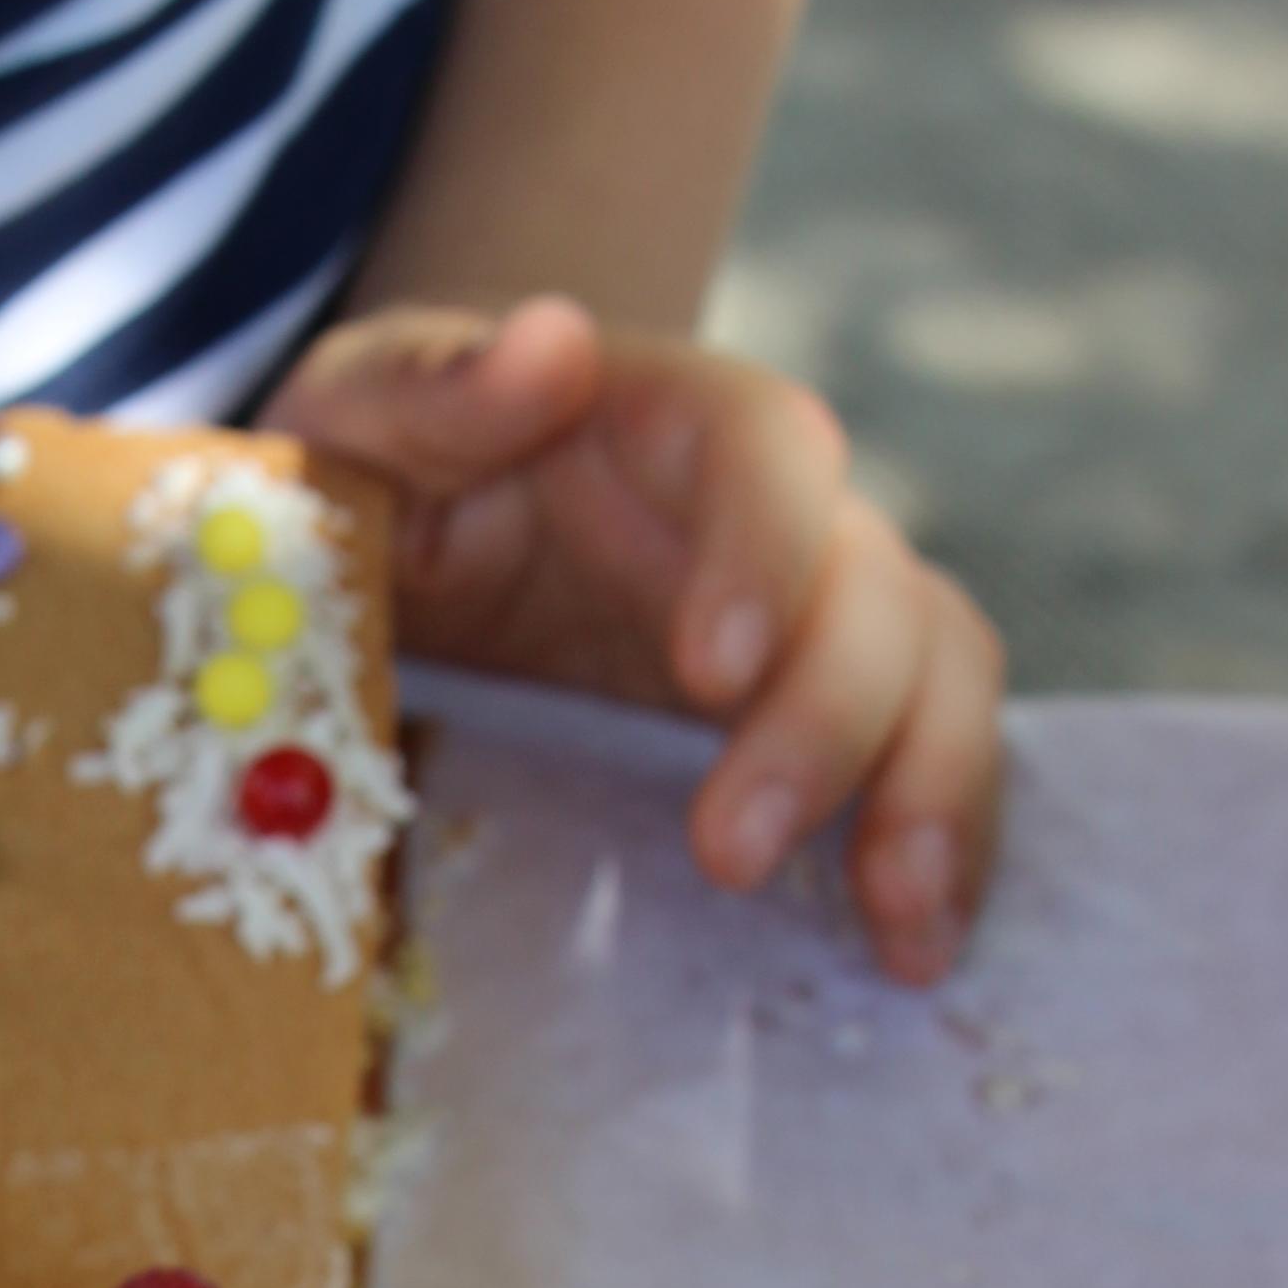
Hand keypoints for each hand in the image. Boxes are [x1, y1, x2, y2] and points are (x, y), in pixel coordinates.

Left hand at [269, 294, 1002, 987]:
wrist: (400, 524)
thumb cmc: (375, 459)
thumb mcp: (354, 411)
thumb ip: (433, 387)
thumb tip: (547, 343)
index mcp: (661, 414)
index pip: (764, 446)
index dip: (763, 552)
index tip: (711, 668)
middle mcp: (766, 505)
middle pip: (868, 583)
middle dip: (829, 719)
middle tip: (730, 853)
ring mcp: (804, 605)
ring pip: (932, 669)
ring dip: (932, 793)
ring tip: (900, 930)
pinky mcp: (805, 702)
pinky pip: (913, 751)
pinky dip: (933, 843)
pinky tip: (912, 943)